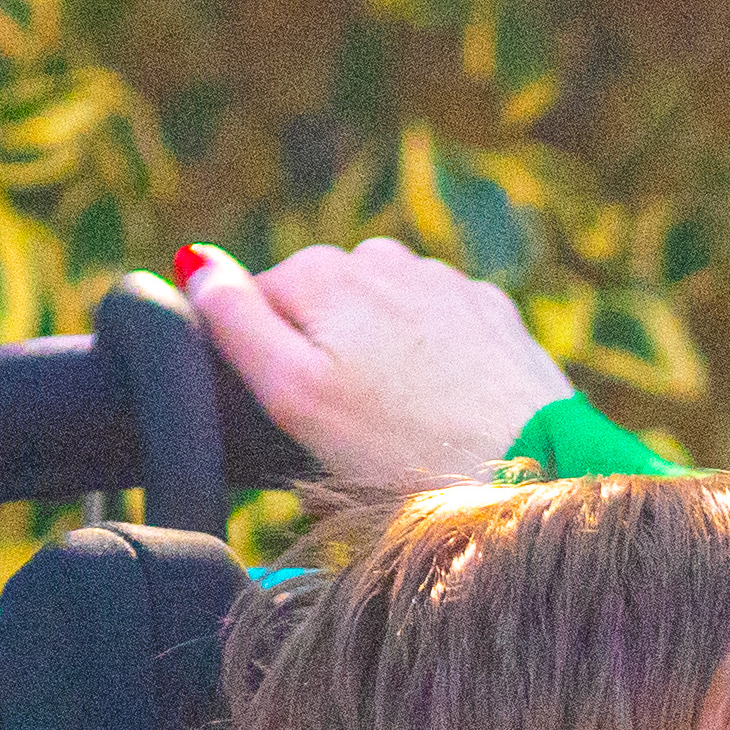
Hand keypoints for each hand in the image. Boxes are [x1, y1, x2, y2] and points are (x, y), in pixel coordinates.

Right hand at [175, 234, 573, 487]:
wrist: (535, 471)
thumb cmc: (402, 447)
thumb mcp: (294, 395)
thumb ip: (234, 322)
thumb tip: (194, 262)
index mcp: (324, 272)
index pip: (255, 304)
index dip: (267, 368)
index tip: (295, 418)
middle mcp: (384, 259)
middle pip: (321, 312)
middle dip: (325, 366)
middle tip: (347, 437)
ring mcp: (446, 283)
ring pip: (381, 323)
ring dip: (378, 367)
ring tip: (400, 432)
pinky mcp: (493, 315)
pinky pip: (438, 337)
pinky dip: (432, 370)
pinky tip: (446, 415)